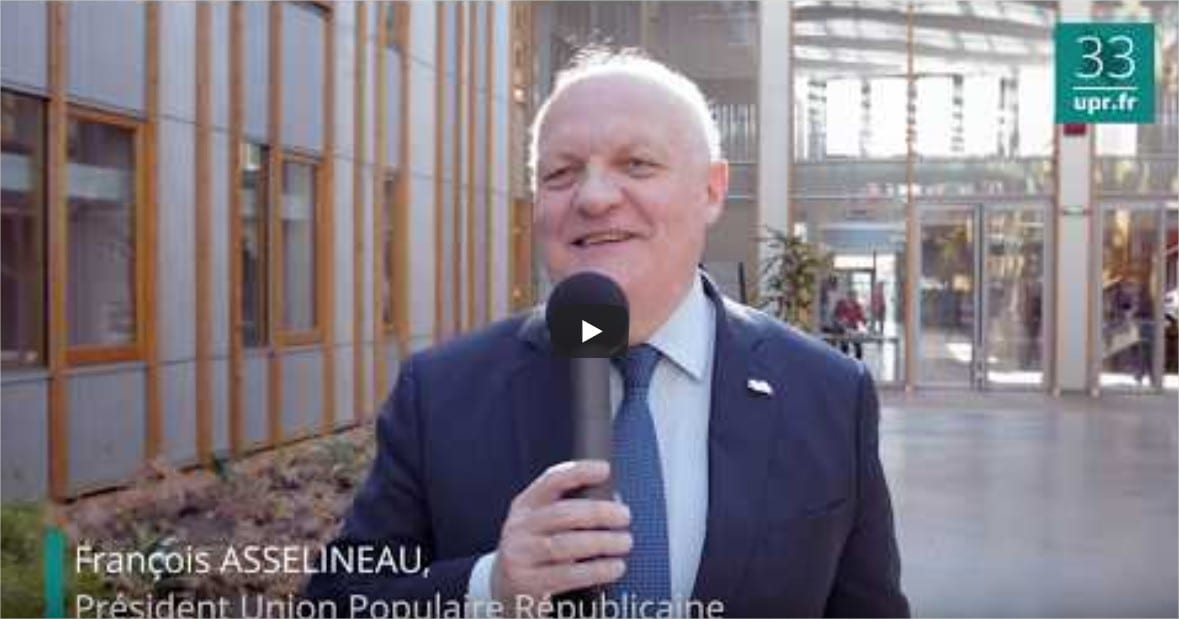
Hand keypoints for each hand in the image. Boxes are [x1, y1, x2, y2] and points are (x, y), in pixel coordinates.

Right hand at [490, 460, 631, 609]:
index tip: (604, 469)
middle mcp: (519, 528)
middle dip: (598, 512)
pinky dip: (597, 570)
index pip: (551, 481)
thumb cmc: (536, 552)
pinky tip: (615, 567)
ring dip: (602, 542)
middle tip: (624, 516)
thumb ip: (571, 511)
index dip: (578, 472)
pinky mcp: (527, 584)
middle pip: (562, 513)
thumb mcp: (542, 526)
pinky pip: (568, 575)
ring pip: (565, 545)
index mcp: (525, 506)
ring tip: (625, 542)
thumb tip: (614, 504)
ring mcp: (520, 556)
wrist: (503, 590)